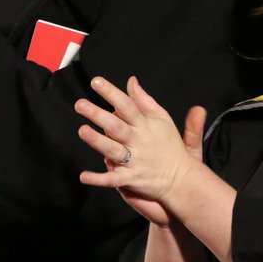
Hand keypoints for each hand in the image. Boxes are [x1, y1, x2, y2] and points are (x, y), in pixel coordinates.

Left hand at [75, 77, 204, 220]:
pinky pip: (113, 180)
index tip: (96, 82)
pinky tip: (84, 176)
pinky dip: (99, 179)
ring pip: (113, 150)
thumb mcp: (162, 119)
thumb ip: (145, 100)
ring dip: (98, 141)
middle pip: (116, 126)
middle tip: (80, 105)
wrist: (182, 179)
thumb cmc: (170, 146)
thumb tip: (131, 81)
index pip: (127, 105)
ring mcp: (135, 161)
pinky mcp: (132, 179)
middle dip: (98, 115)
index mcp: (145, 125)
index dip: (112, 93)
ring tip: (82, 131)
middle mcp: (138, 142)